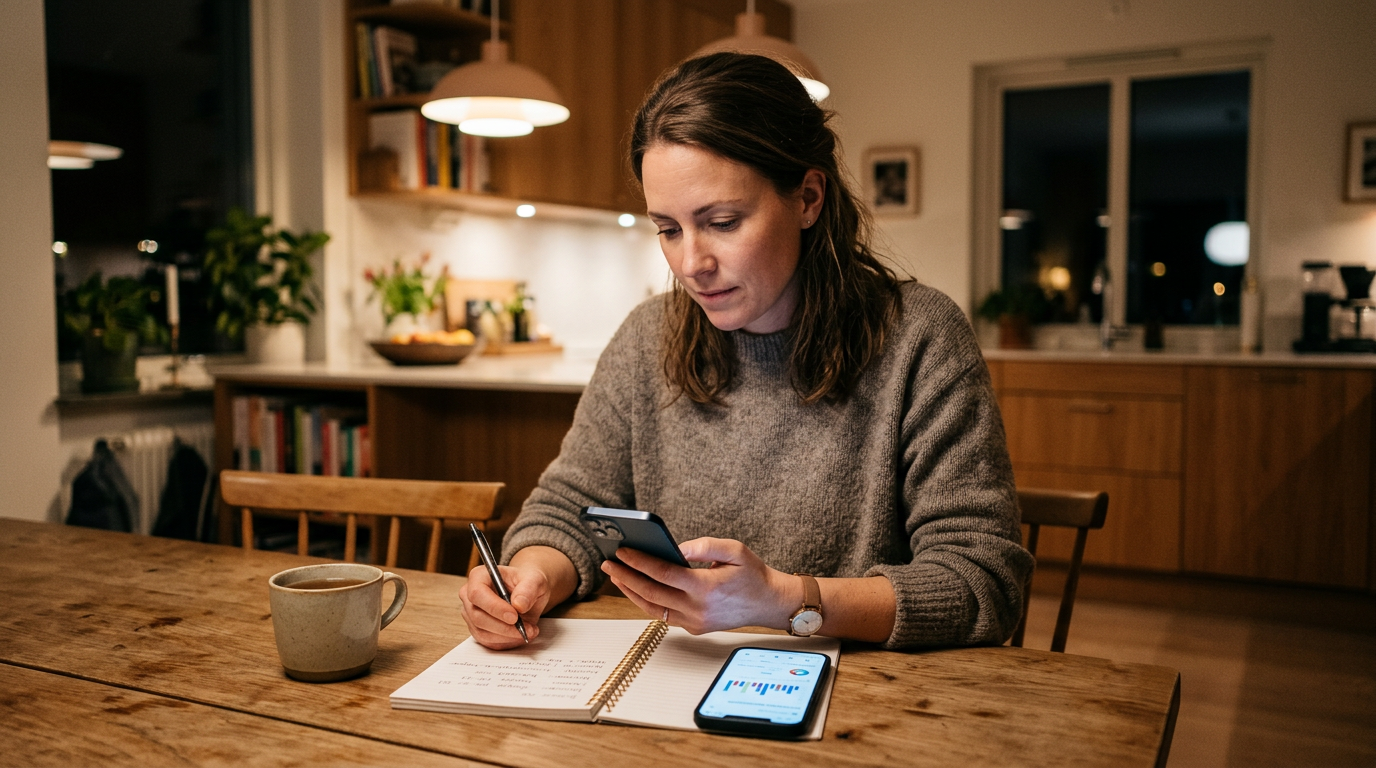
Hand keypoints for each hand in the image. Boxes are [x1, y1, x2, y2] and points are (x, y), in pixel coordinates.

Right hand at [458, 561, 549, 649]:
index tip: (514, 616)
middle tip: (527, 628)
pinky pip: (488, 642)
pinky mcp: (478, 630)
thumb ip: (528, 589)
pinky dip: (506, 642)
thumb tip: (519, 604)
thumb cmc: (527, 582)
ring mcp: (471, 614)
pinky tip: (521, 635)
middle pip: (478, 617)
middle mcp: (470, 595)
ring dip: (508, 636)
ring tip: (529, 631)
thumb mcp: (535, 580)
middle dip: (504, 627)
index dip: (494, 607)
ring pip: (483, 633)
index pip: (477, 594)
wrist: (528, 593)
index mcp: (479, 576)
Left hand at [602, 537, 794, 634]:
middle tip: (609, 562)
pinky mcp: (695, 628)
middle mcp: (698, 609)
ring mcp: (695, 622)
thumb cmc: (753, 574)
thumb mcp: (734, 549)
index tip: (622, 551)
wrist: (770, 603)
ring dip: (631, 591)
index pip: (664, 574)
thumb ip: (704, 545)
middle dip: (626, 576)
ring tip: (616, 574)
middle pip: (652, 593)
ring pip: (653, 608)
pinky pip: (663, 615)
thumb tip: (675, 548)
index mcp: (707, 588)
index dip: (639, 562)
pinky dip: (646, 601)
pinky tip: (636, 587)